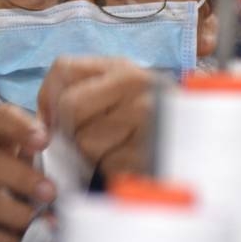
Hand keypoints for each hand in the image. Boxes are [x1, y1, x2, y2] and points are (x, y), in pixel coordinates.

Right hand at [0, 105, 54, 241]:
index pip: (2, 120)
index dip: (21, 128)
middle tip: (51, 192)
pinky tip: (31, 238)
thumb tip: (82, 138)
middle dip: (22, 178)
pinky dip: (11, 239)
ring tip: (47, 221)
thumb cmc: (11, 166)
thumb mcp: (24, 149)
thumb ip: (46, 144)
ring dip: (19, 213)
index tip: (44, 140)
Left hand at [37, 57, 154, 177]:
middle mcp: (139, 84)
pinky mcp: (152, 151)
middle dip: (71, 134)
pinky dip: (112, 174)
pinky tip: (130, 166)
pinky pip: (107, 167)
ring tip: (117, 154)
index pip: (63, 69)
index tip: (53, 120)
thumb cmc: (148, 128)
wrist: (200, 151)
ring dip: (92, 158)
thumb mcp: (118, 98)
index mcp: (124, 68)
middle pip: (69, 108)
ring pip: (85, 143)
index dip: (47, 98)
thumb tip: (40, 123)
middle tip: (91, 144)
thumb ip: (80, 96)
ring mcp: (149, 117)